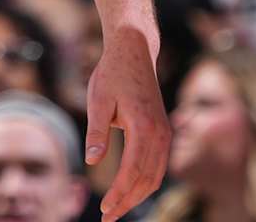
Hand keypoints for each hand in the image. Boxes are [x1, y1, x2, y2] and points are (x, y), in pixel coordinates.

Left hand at [83, 23, 168, 221]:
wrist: (134, 51)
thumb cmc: (112, 73)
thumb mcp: (99, 99)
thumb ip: (96, 130)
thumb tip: (90, 160)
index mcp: (144, 126)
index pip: (132, 171)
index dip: (119, 194)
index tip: (104, 210)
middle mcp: (160, 132)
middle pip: (147, 179)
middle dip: (127, 201)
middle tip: (108, 218)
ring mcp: (164, 132)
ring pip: (156, 175)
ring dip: (137, 196)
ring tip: (117, 209)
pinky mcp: (163, 131)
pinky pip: (158, 165)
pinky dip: (146, 182)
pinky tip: (131, 191)